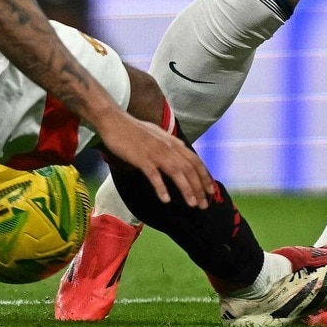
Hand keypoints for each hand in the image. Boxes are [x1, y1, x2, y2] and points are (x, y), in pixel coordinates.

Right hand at [94, 111, 214, 207]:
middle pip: (189, 169)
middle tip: (205, 205)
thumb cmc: (134, 129)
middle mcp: (168, 147)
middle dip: (199, 188)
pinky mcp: (141, 158)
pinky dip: (161, 187)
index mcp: (173, 142)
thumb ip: (170, 144)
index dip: (205, 176)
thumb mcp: (158, 135)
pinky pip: (154, 175)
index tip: (211, 190)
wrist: (115, 121)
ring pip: (176, 173)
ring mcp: (155, 152)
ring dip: (186, 190)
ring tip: (193, 204)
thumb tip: (180, 151)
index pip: (195, 160)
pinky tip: (166, 200)